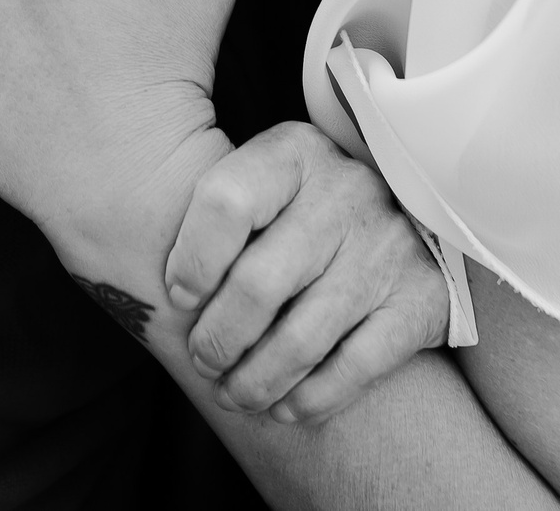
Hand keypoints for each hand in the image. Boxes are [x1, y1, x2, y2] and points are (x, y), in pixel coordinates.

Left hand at [164, 121, 448, 424]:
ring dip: (254, 380)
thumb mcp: (261, 185)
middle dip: (217, 338)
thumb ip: (213, 217)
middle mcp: (346, 190)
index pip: (224, 202)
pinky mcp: (420, 299)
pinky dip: (310, 398)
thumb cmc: (299, 210)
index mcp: (294, 152)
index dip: (191, 261)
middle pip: (258, 283)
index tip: (177, 297)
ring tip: (232, 393)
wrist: (405, 219)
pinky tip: (283, 407)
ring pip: (303, 336)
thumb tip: (139, 282)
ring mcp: (387, 245)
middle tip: (203, 360)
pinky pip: (356, 366)